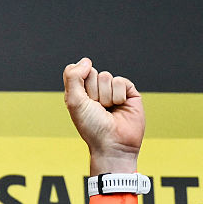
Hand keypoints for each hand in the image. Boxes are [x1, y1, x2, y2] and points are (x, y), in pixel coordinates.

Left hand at [62, 57, 143, 174]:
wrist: (113, 143)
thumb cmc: (91, 126)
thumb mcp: (74, 101)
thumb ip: (74, 77)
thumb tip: (86, 60)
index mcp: (80, 92)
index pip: (78, 71)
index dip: (79, 84)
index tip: (82, 101)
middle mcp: (96, 90)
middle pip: (93, 73)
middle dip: (93, 91)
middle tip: (96, 108)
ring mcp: (112, 91)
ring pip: (107, 77)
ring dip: (106, 96)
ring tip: (108, 110)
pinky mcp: (129, 93)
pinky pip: (121, 81)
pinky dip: (118, 95)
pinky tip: (120, 107)